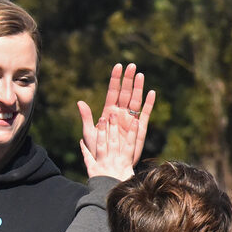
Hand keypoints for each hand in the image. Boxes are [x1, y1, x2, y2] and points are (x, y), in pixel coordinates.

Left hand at [76, 62, 155, 180]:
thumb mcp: (90, 133)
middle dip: (128, 80)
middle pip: (125, 93)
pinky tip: (151, 93)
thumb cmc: (98, 150)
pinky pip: (145, 114)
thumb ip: (86, 117)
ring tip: (140, 75)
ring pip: (135, 100)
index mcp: (109, 112)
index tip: (118, 66)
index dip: (115, 79)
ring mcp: (131, 120)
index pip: (113, 92)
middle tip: (131, 66)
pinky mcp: (139, 128)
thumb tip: (80, 102)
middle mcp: (121, 114)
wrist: (110, 165)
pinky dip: (148, 104)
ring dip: (138, 88)